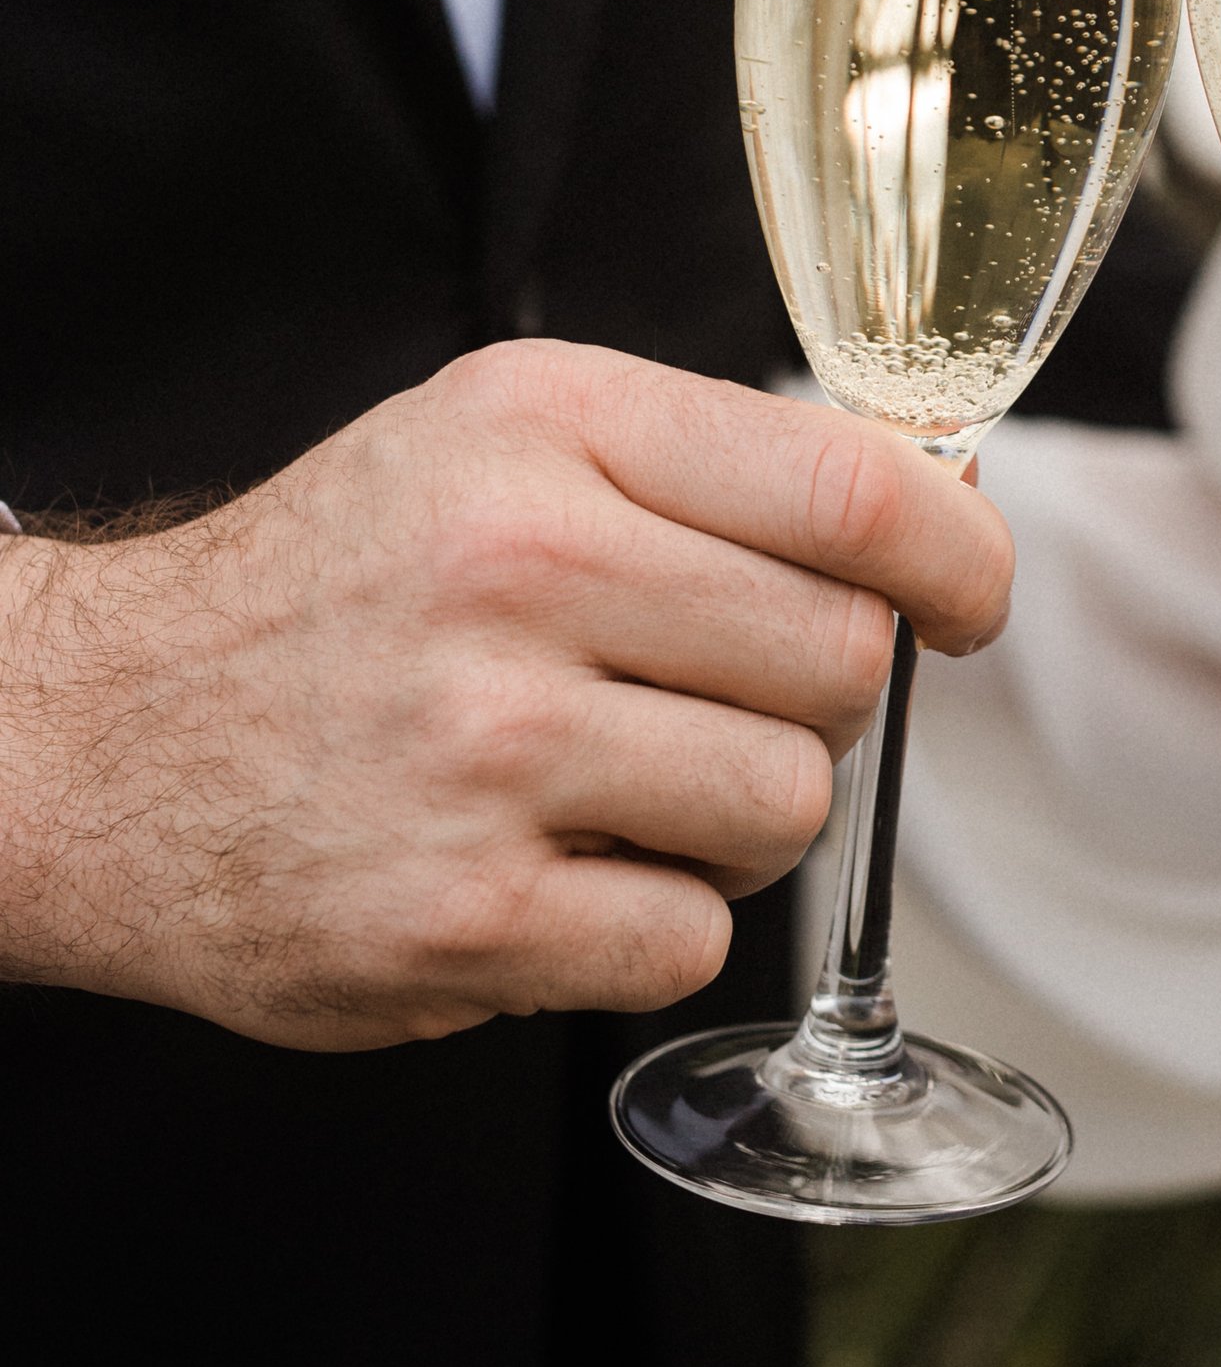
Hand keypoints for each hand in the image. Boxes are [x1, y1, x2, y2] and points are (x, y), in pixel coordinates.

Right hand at [0, 343, 1011, 1050]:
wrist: (102, 738)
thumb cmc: (346, 582)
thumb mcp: (503, 442)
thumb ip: (709, 464)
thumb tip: (940, 512)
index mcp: (548, 429)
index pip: (848, 483)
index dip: (958, 555)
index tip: (973, 597)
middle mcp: (517, 573)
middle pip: (842, 660)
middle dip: (820, 697)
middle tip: (717, 699)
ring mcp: (487, 753)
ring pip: (788, 806)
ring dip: (744, 818)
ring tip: (627, 787)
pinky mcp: (460, 919)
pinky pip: (690, 937)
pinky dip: (654, 923)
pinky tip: (557, 872)